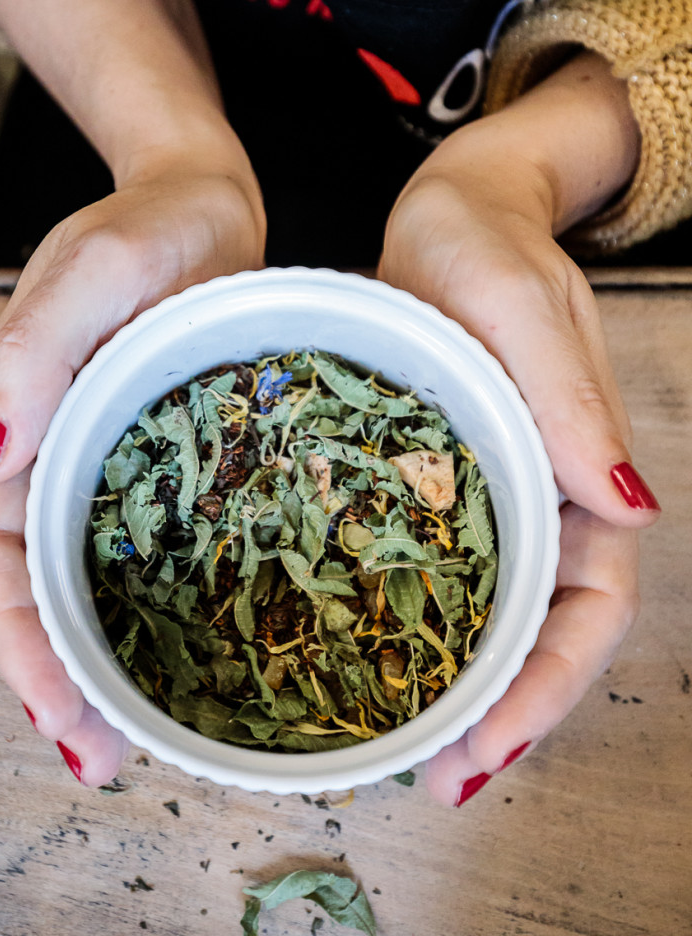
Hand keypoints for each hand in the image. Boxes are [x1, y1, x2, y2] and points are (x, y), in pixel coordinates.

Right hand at [0, 158, 264, 785]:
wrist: (201, 199)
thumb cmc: (144, 224)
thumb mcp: (90, 271)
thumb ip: (31, 356)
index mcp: (14, 420)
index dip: (20, 642)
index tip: (64, 715)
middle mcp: (48, 452)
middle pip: (36, 586)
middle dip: (60, 678)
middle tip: (105, 758)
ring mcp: (103, 459)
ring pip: (87, 579)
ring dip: (104, 660)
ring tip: (144, 736)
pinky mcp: (158, 458)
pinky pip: (147, 546)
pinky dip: (159, 606)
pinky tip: (199, 650)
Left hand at [379, 51, 659, 805]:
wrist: (448, 214)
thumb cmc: (489, 246)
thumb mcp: (526, 307)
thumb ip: (572, 400)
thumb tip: (632, 507)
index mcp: (579, 469)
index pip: (589, 603)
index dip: (550, 683)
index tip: (490, 743)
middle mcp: (541, 497)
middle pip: (539, 631)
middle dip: (496, 713)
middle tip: (435, 778)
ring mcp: (488, 494)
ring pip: (485, 615)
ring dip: (453, 688)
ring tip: (397, 750)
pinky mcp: (434, 482)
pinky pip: (432, 571)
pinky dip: (409, 627)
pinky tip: (360, 661)